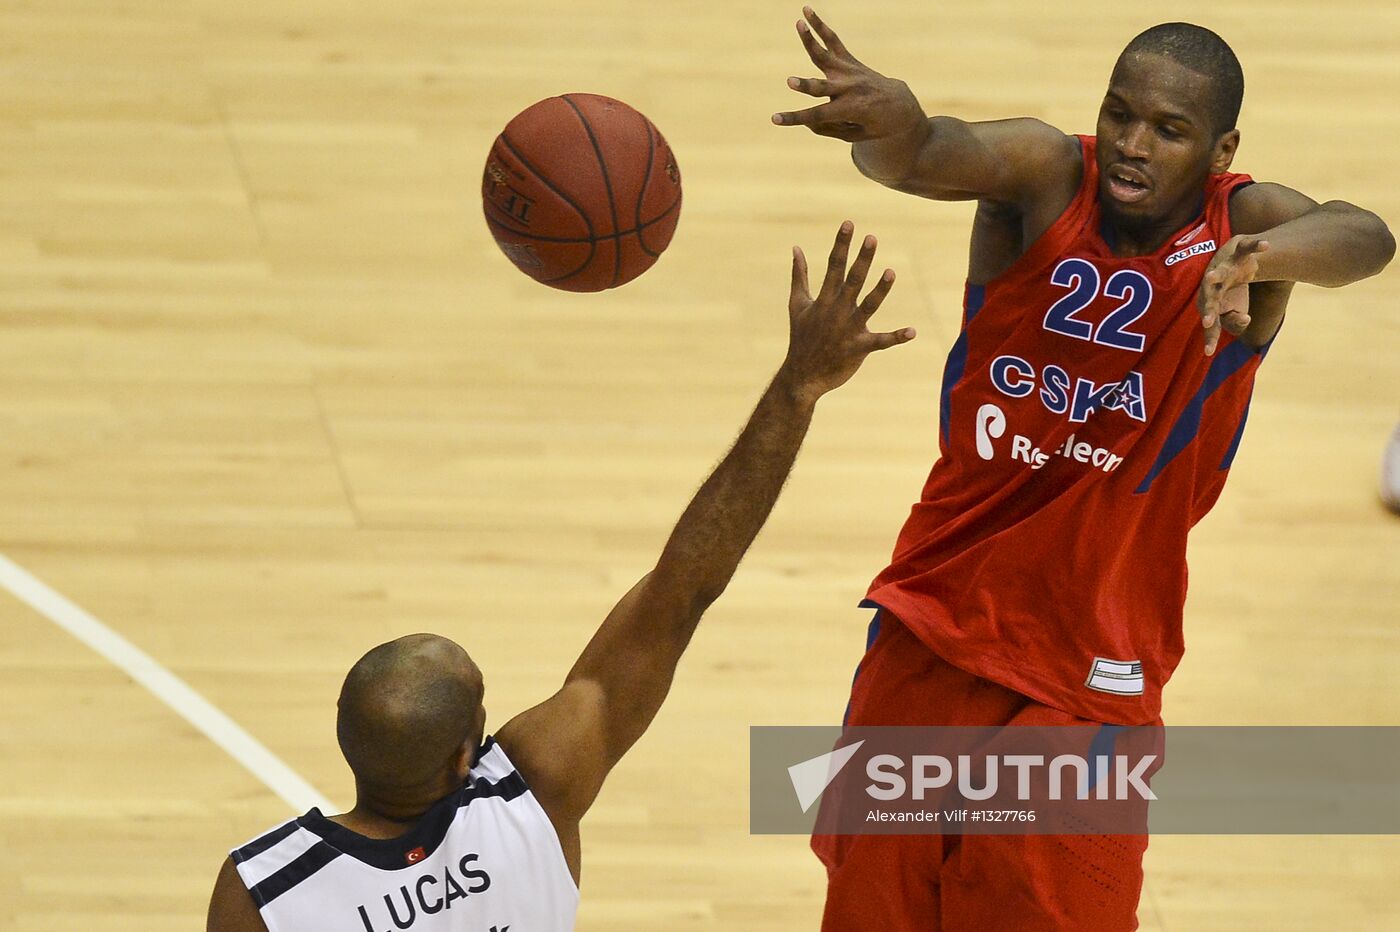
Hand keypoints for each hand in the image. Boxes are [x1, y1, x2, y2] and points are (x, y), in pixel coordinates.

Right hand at [771, 7, 925, 142]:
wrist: (898, 104)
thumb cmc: (872, 125)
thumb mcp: (852, 135)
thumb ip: (827, 129)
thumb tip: (806, 118)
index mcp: (851, 110)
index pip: (817, 116)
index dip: (794, 118)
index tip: (774, 119)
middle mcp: (849, 88)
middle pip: (822, 87)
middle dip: (806, 86)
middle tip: (790, 82)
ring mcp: (849, 71)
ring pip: (824, 54)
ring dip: (810, 38)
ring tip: (799, 23)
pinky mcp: (849, 60)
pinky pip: (833, 40)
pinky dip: (820, 26)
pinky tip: (806, 11)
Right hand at [779, 221, 914, 403]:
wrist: (802, 375)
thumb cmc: (801, 337)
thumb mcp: (798, 304)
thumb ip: (799, 275)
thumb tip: (796, 248)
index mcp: (824, 299)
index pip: (833, 266)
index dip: (841, 244)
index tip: (849, 224)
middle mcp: (836, 311)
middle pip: (852, 280)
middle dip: (862, 259)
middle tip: (872, 238)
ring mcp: (848, 329)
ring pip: (868, 305)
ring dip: (880, 290)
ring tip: (891, 271)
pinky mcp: (859, 348)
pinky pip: (881, 341)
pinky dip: (896, 337)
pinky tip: (912, 331)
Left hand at [1197, 234, 1269, 355]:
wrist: (1236, 258)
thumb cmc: (1231, 291)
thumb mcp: (1233, 309)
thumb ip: (1235, 320)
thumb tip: (1245, 321)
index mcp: (1211, 301)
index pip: (1210, 320)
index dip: (1211, 334)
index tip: (1209, 351)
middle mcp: (1213, 285)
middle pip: (1208, 299)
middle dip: (1209, 310)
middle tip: (1208, 322)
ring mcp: (1223, 267)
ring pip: (1218, 271)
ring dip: (1215, 275)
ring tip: (1211, 276)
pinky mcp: (1237, 252)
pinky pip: (1247, 247)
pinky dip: (1256, 245)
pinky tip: (1266, 245)